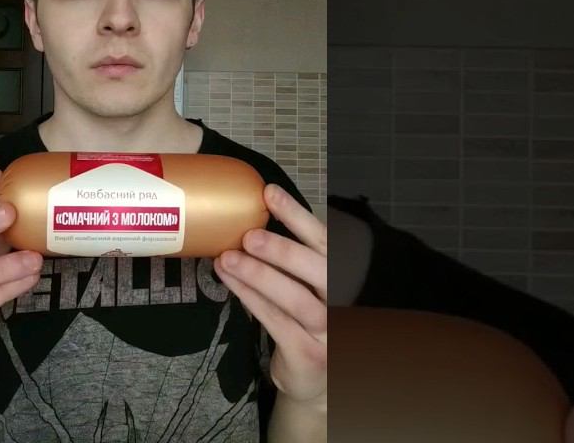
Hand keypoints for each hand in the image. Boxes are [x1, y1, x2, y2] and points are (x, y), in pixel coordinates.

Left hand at [215, 184, 326, 409]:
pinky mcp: (308, 354)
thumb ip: (295, 259)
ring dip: (259, 275)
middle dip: (282, 250)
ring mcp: (329, 332)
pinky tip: (231, 283)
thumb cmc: (309, 323)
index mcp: (346, 278)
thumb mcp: (312, 288)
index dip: (298, 216)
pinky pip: (276, 322)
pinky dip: (251, 299)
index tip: (270, 193)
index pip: (326, 242)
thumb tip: (253, 217)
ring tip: (227, 258)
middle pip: (318, 270)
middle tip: (248, 235)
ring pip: (295, 299)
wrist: (316, 380)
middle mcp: (344, 303)